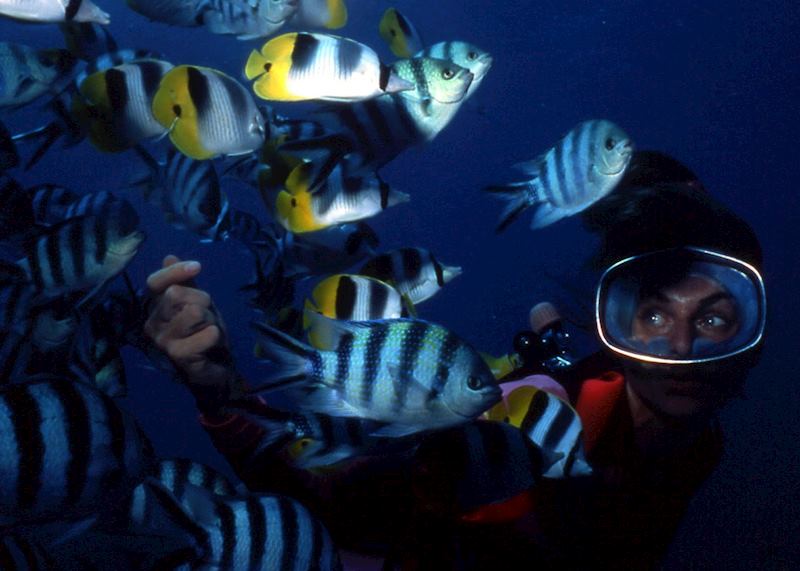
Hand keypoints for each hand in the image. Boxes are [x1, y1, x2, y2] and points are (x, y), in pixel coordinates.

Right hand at [144, 255, 240, 407]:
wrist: (217, 367)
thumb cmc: (204, 333)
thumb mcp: (198, 302)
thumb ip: (186, 282)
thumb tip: (169, 257)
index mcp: (155, 308)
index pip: (155, 283)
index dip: (175, 272)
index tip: (198, 267)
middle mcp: (152, 324)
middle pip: (177, 294)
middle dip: (202, 301)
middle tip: (207, 316)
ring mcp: (163, 341)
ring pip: (193, 312)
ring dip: (210, 320)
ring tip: (208, 332)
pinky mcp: (178, 355)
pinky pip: (206, 333)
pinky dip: (215, 335)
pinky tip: (211, 345)